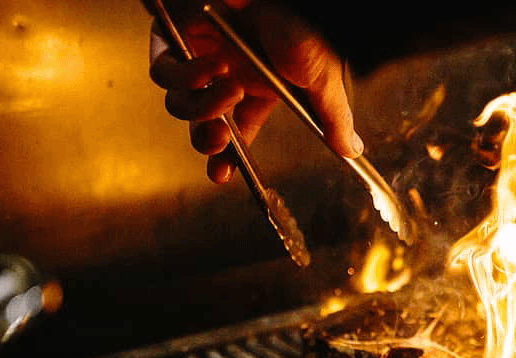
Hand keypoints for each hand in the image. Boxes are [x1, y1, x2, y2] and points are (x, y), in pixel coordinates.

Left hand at [148, 0, 362, 182]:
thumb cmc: (302, 22)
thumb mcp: (324, 78)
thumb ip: (333, 117)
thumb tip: (352, 150)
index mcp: (259, 86)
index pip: (239, 130)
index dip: (228, 157)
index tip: (220, 176)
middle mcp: (228, 73)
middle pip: (203, 124)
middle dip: (207, 141)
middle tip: (219, 139)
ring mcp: (201, 54)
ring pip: (180, 103)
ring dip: (203, 106)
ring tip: (229, 86)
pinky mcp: (175, 34)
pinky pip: (164, 71)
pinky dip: (185, 76)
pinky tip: (213, 65)